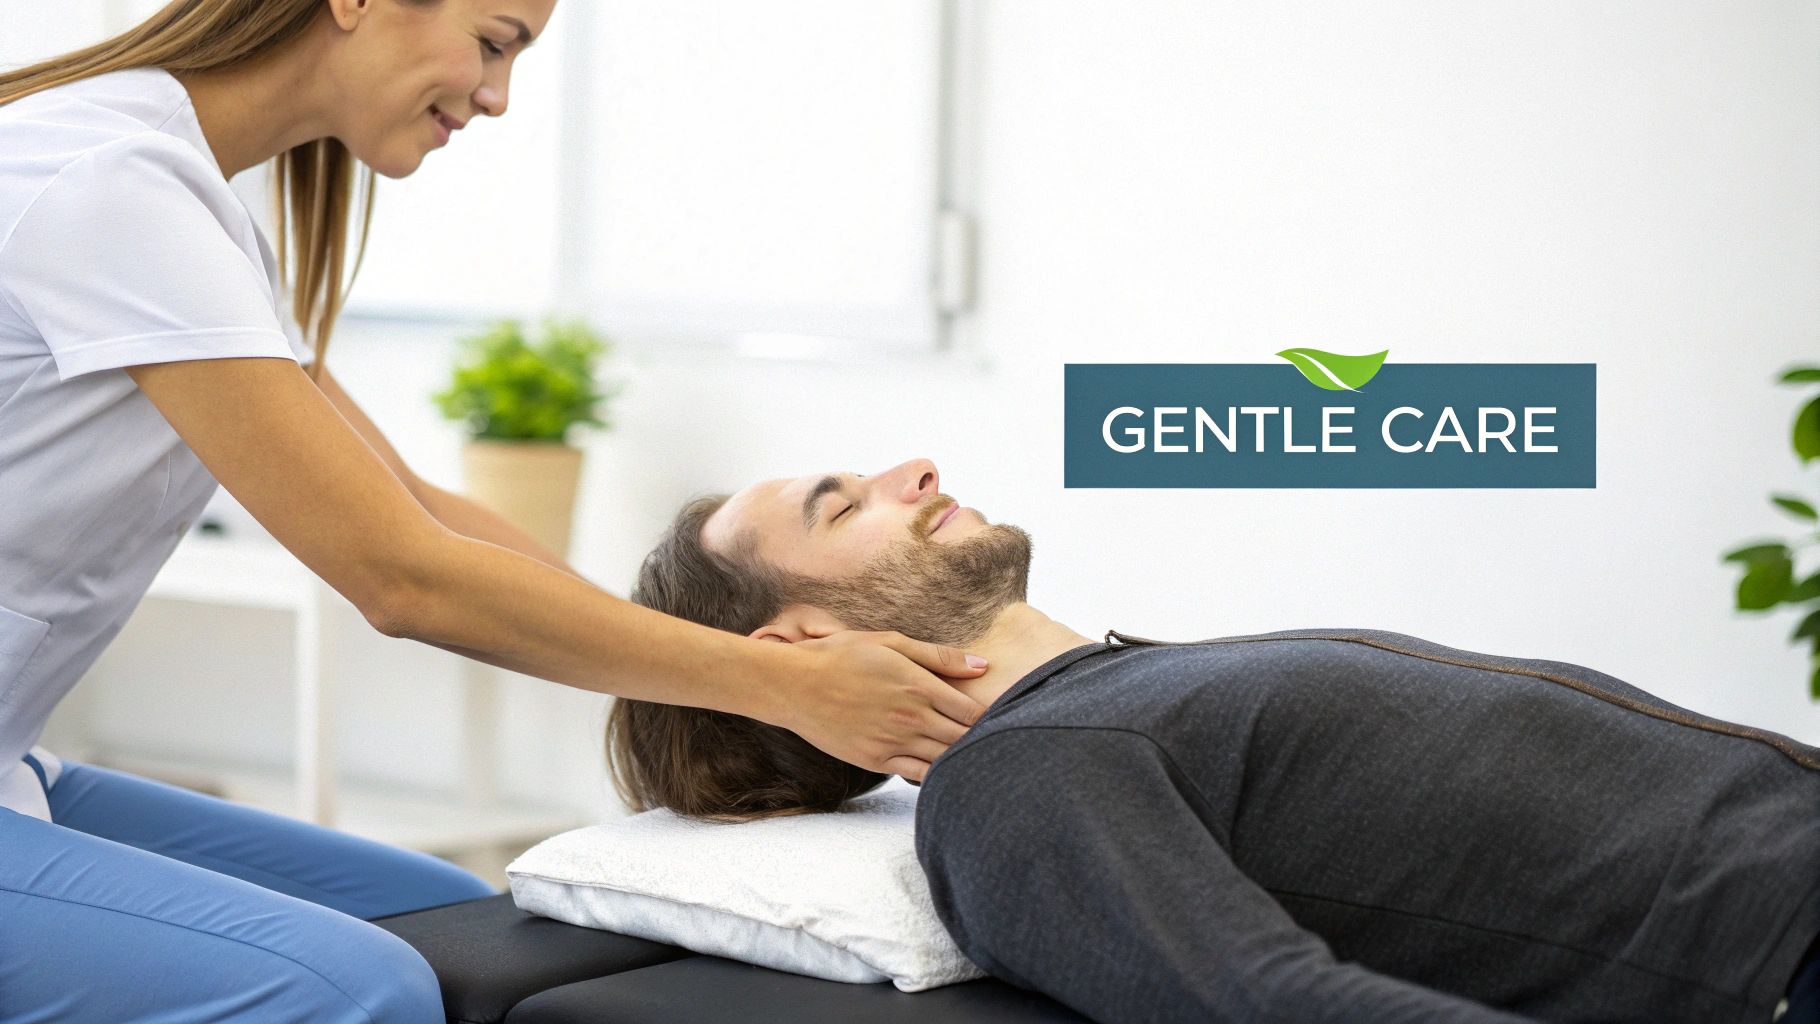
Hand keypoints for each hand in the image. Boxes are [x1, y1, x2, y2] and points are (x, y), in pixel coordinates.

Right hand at [771, 628, 989, 782]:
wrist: (794, 684)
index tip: (993, 712)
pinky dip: (933, 772)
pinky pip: (917, 774)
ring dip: (959, 756)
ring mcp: (894, 743)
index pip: (973, 711)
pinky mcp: (875, 761)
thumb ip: (939, 657)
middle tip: (987, 734)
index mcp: (920, 686)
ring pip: (944, 759)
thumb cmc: (842, 656)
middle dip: (980, 737)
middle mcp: (912, 718)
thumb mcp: (891, 643)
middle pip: (964, 738)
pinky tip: (938, 763)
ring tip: (967, 751)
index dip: (989, 714)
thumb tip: (983, 667)